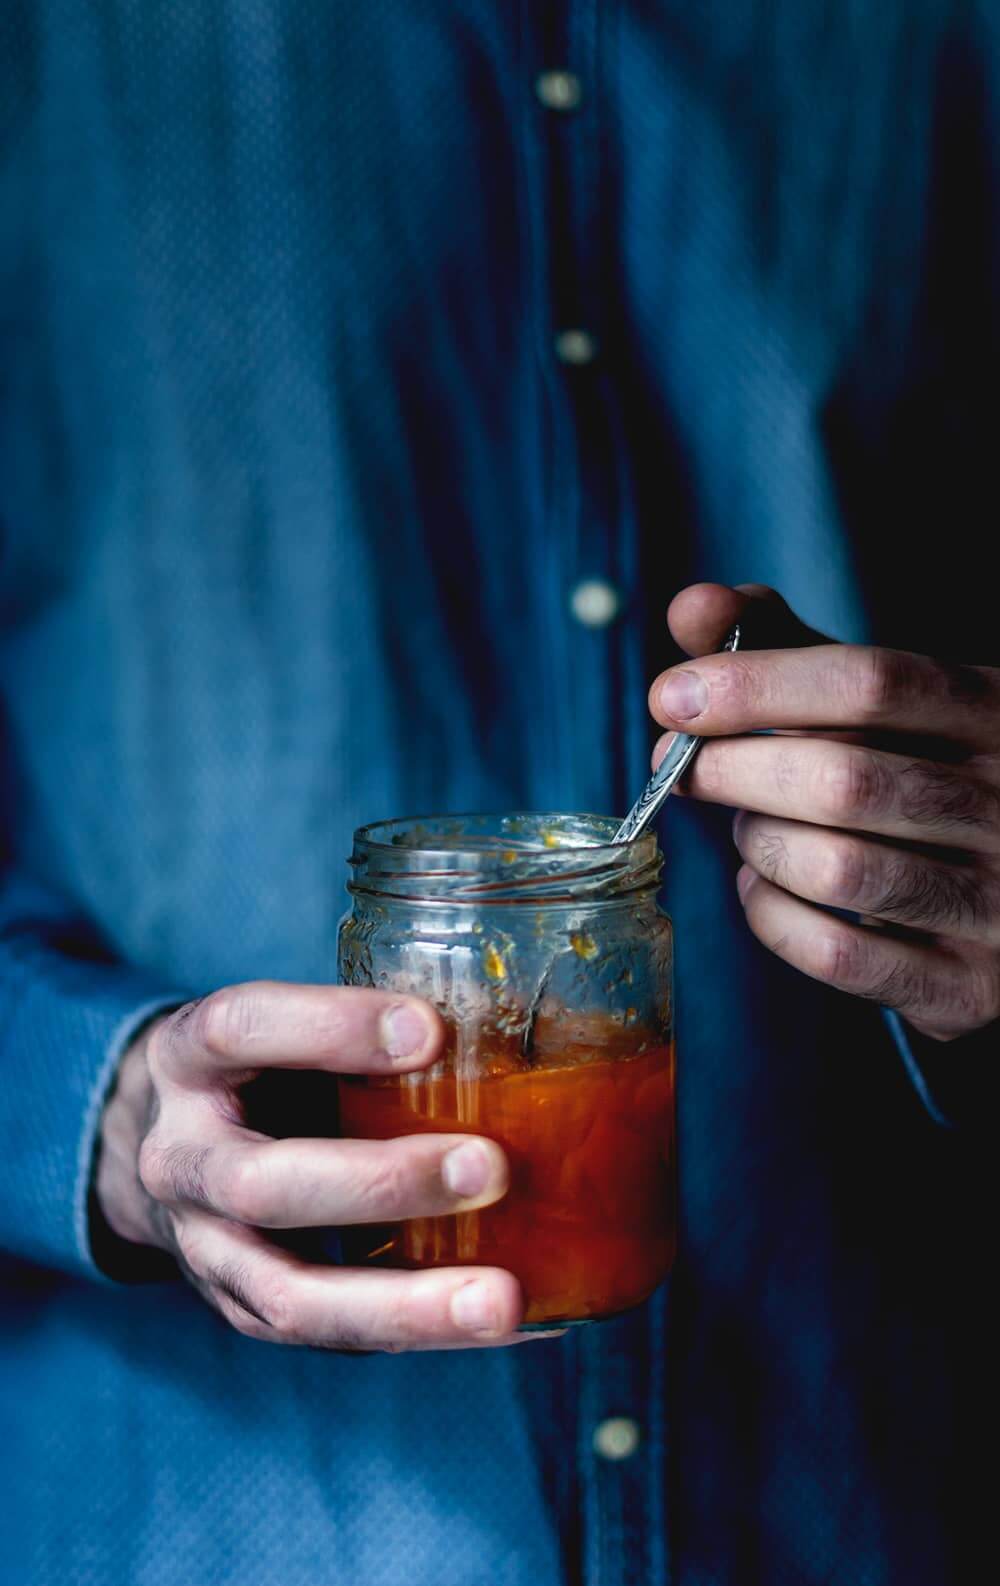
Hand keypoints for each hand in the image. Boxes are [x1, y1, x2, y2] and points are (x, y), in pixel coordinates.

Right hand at [96, 981, 557, 1350]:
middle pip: (261, 1184)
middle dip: (382, 1183)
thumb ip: (367, 1026)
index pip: (243, 1029)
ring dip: (403, 1303)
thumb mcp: (282, 1025)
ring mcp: (203, 1249)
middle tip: (491, 1169)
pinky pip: (332, 1338)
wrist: (168, 1148)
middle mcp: (179, 1159)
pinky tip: (514, 1320)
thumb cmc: (261, 1068)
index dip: (332, 1028)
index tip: (431, 1031)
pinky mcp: (243, 1311)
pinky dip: (423, 1333)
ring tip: (502, 1301)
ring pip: (289, 1296)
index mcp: (189, 1060)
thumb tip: (516, 1017)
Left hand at [649, 582, 999, 1042]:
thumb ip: (790, 650)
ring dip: (757, 843)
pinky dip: (770, 914)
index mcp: (996, 712)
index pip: (872, 681)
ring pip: (835, 870)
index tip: (674, 696)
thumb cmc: (923, 777)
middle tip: (679, 769)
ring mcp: (998, 904)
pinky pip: (835, 952)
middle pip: (842, 778)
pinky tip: (764, 886)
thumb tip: (695, 607)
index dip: (758, 684)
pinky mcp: (968, 987)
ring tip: (745, 824)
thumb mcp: (882, 703)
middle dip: (730, 770)